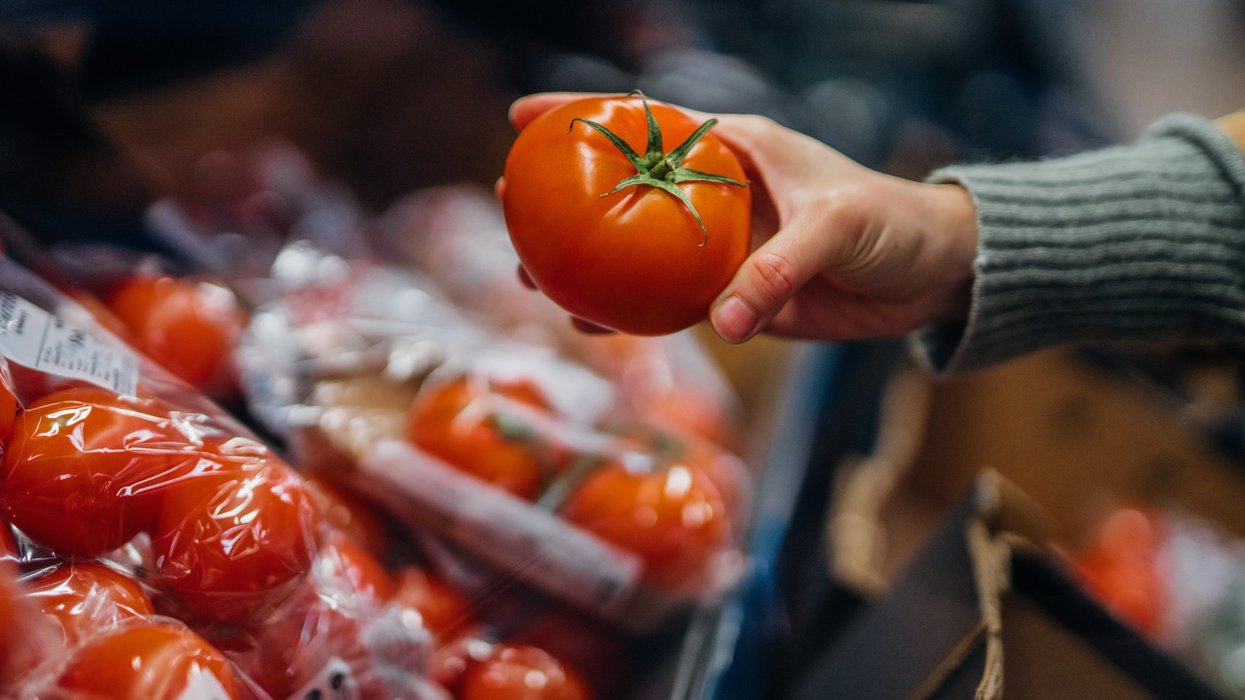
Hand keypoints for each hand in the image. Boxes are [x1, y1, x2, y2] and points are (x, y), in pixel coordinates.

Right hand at [504, 93, 979, 342]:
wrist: (932, 274)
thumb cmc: (891, 223)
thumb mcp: (837, 227)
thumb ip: (780, 269)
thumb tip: (725, 324)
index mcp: (737, 151)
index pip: (648, 123)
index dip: (583, 116)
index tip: (523, 118)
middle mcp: (719, 196)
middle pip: (625, 194)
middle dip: (567, 200)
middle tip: (512, 208)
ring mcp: (723, 248)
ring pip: (639, 256)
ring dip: (590, 266)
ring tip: (535, 276)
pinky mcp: (738, 296)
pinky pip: (673, 305)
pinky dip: (634, 315)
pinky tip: (594, 323)